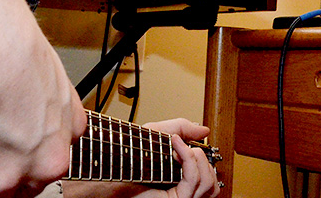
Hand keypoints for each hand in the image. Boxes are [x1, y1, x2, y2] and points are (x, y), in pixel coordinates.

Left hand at [63, 119, 219, 197]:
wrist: (108, 168)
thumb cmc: (124, 157)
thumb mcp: (157, 135)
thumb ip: (182, 128)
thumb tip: (205, 131)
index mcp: (179, 180)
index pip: (208, 177)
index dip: (207, 161)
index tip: (195, 144)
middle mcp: (182, 192)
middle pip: (213, 183)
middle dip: (203, 160)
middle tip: (184, 148)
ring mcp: (180, 197)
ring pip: (209, 184)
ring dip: (198, 159)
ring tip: (179, 147)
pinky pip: (194, 180)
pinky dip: (189, 158)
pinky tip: (176, 146)